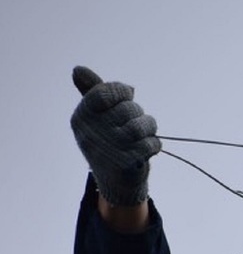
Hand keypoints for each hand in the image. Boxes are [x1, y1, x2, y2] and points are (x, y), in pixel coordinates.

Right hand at [70, 66, 160, 205]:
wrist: (116, 184)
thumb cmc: (109, 143)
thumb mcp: (97, 117)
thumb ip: (92, 92)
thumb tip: (78, 70)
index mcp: (81, 118)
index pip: (104, 92)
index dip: (122, 92)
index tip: (127, 96)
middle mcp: (92, 133)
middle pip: (128, 108)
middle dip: (137, 113)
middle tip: (134, 123)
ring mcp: (109, 149)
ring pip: (141, 125)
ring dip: (149, 128)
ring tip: (144, 134)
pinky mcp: (127, 164)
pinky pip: (152, 143)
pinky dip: (154, 145)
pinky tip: (147, 149)